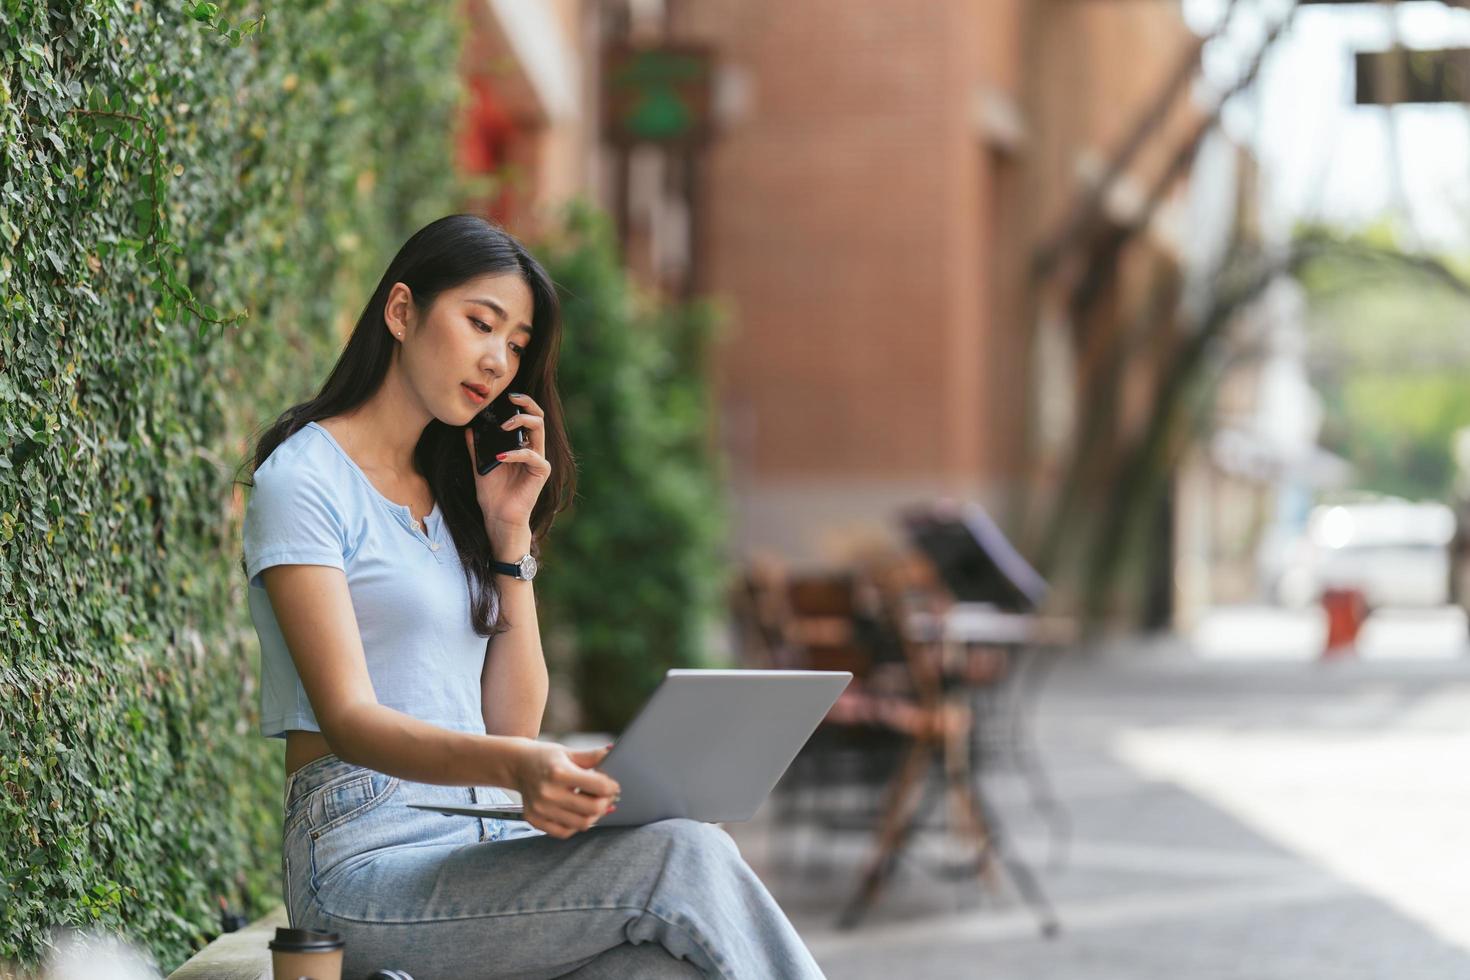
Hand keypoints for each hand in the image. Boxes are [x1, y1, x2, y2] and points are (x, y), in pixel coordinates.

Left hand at [464, 392, 550, 531]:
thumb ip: (476, 447)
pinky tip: (500, 456)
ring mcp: (538, 460)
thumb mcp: (479, 465)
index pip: (527, 417)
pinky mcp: (541, 472)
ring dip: (521, 422)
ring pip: (539, 430)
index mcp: (521, 446)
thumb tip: (468, 428)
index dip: (520, 403)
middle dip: (525, 404)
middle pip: (538, 417)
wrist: (498, 518)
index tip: (506, 396)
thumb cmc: (492, 494)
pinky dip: (516, 453)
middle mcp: (533, 450)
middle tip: (511, 400)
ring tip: (504, 425)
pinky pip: (532, 456)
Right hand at [509, 741, 620, 838]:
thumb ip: (592, 756)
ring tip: (593, 804)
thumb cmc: (545, 757)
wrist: (516, 765)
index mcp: (559, 773)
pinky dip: (576, 825)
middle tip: (607, 796)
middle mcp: (549, 793)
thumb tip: (614, 753)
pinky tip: (577, 813)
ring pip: (581, 824)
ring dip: (594, 816)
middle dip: (606, 803)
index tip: (613, 785)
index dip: (612, 787)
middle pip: (593, 809)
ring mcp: (540, 809)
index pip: (599, 787)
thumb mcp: (568, 752)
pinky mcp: (534, 819)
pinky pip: (564, 832)